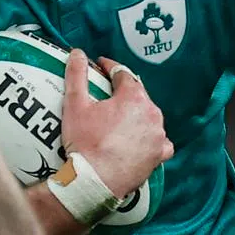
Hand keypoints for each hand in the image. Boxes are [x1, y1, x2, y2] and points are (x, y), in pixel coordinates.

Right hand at [61, 50, 173, 198]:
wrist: (95, 181)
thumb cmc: (85, 143)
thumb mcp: (75, 105)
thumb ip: (77, 75)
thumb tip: (77, 53)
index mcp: (133, 97)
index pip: (122, 73)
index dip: (109, 68)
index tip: (100, 66)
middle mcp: (152, 112)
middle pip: (138, 95)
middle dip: (123, 92)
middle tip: (107, 95)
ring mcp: (158, 135)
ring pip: (148, 116)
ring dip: (136, 115)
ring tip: (120, 120)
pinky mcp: (159, 155)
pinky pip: (159, 141)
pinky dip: (150, 138)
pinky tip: (140, 141)